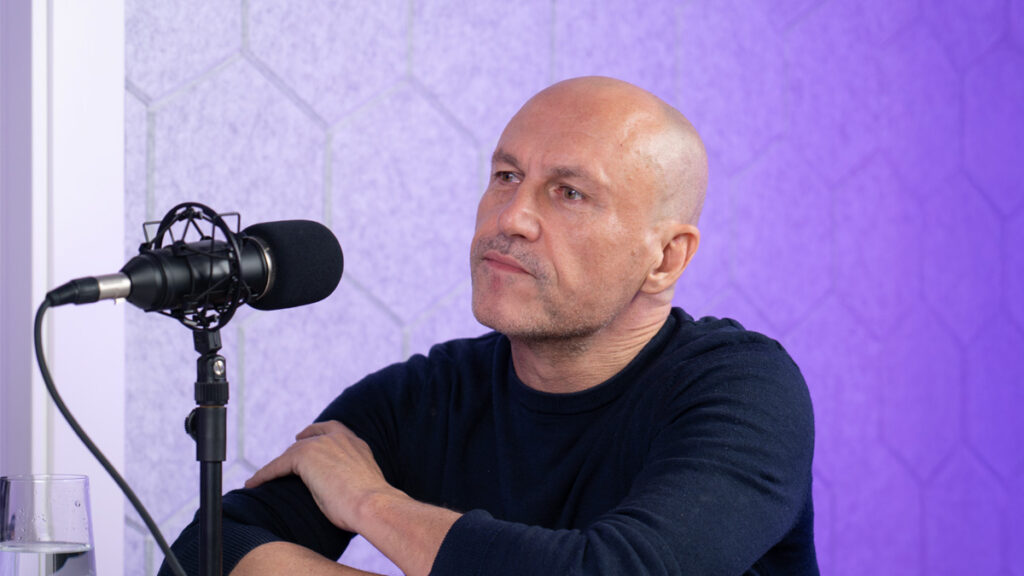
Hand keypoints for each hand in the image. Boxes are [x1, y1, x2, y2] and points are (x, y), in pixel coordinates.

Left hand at [245, 420, 389, 532]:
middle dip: (297, 446)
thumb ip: (353, 479)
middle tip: (286, 457)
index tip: (307, 438)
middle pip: (309, 437)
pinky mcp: (305, 456)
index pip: (333, 430)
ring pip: (292, 453)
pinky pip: (278, 466)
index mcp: (357, 444)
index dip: (318, 433)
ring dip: (278, 465)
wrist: (372, 504)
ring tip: (263, 477)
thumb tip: (347, 493)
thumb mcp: (363, 484)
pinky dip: (264, 475)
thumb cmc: (372, 506)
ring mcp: (322, 444)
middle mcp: (340, 438)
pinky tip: (254, 484)